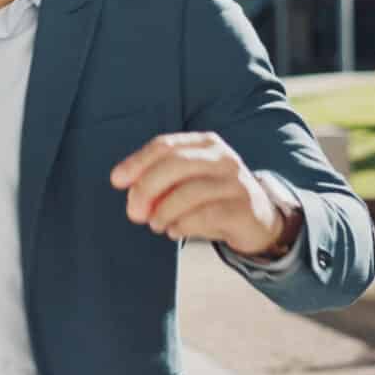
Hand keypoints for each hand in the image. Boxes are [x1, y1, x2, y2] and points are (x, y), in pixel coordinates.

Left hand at [109, 132, 289, 258]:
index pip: (165, 145)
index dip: (137, 162)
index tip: (116, 180)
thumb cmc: (212, 198)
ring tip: (156, 224)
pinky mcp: (243, 208)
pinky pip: (205, 216)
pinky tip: (175, 231)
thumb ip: (158, 183)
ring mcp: (236, 182)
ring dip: (164, 212)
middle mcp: (223, 157)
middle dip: (146, 188)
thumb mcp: (186, 182)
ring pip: (189, 192)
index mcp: (205, 143)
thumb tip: (131, 196)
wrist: (258, 220)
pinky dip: (182, 225)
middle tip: (133, 212)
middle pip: (175, 164)